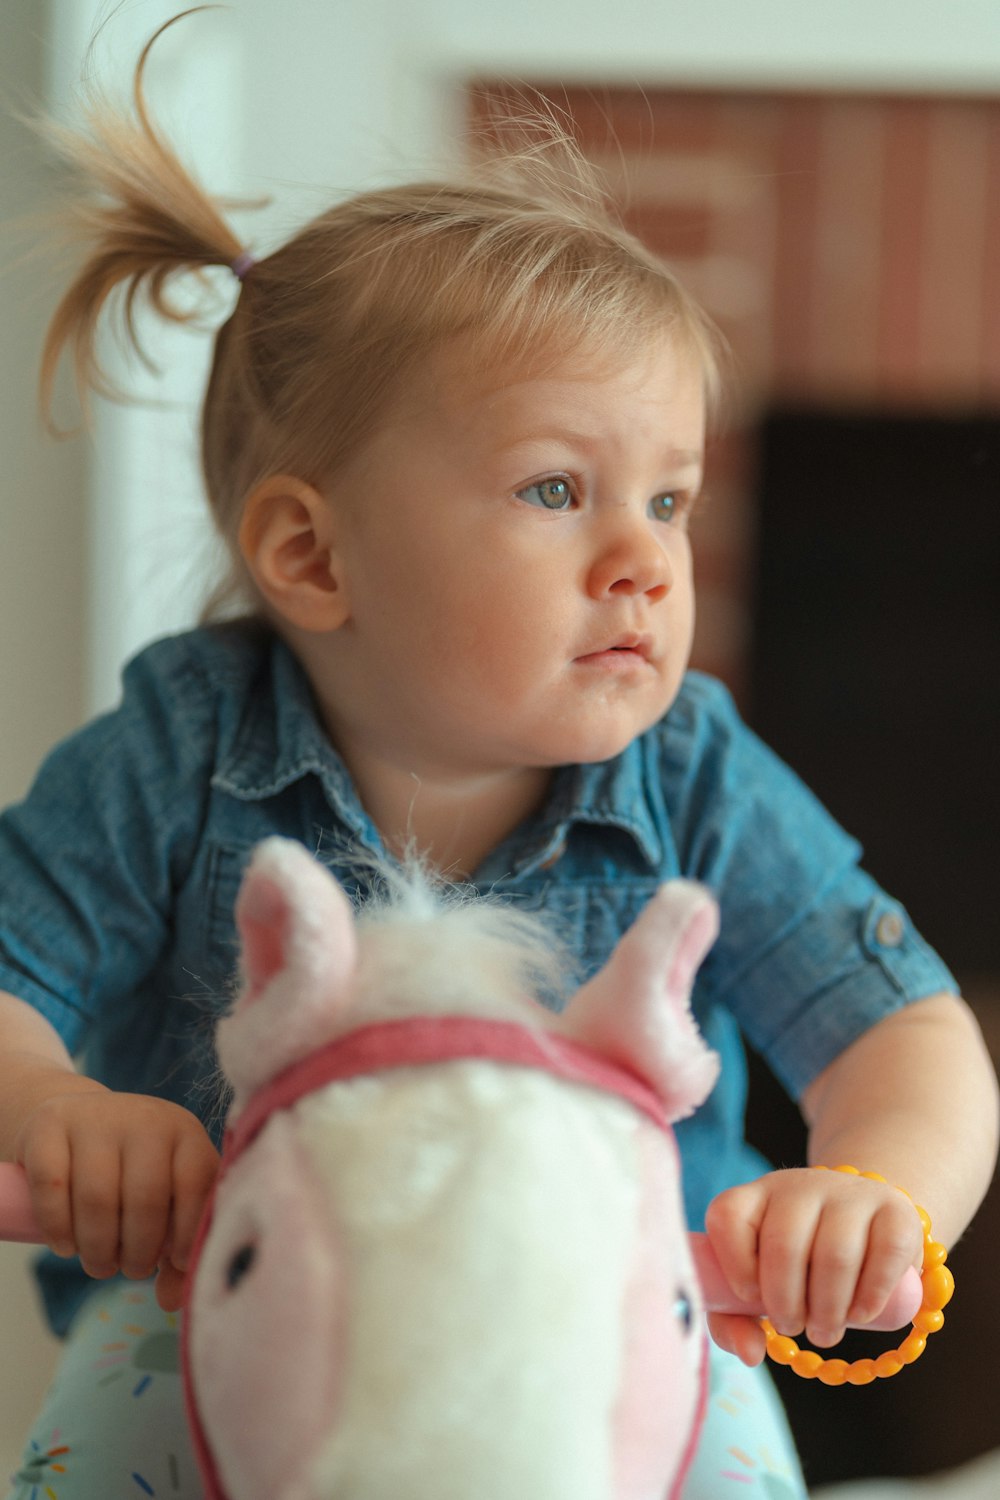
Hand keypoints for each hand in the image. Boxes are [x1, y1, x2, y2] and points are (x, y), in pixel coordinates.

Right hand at [15, 1086, 218, 1311]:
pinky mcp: (50, 1125)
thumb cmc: (132, 1171)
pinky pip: (52, 1185)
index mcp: (185, 1133)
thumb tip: (171, 1300)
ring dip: (98, 1247)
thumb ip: (176, 1250)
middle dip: (138, 1251)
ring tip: (99, 1264)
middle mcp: (145, 1119)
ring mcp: (96, 1117)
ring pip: (97, 1196)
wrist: (79, 1120)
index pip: (196, 1182)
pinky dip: (58, 1226)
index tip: (173, 1263)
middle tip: (129, 1270)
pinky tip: (66, 1245)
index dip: (186, 1231)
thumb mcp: (165, 1197)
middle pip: (145, 1197)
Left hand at [704, 1167, 924, 1365]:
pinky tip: (861, 1314)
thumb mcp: (761, 1284)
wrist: (867, 1228)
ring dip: (828, 1308)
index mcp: (756, 1196)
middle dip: (786, 1302)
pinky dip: (872, 1294)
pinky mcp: (896, 1210)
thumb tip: (750, 1353)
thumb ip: (734, 1320)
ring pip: (835, 1253)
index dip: (734, 1266)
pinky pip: (886, 1251)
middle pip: (784, 1245)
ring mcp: (850, 1194)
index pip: (728, 1216)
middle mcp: (799, 1186)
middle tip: (794, 1329)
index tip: (751, 1299)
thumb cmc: (801, 1265)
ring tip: (824, 1332)